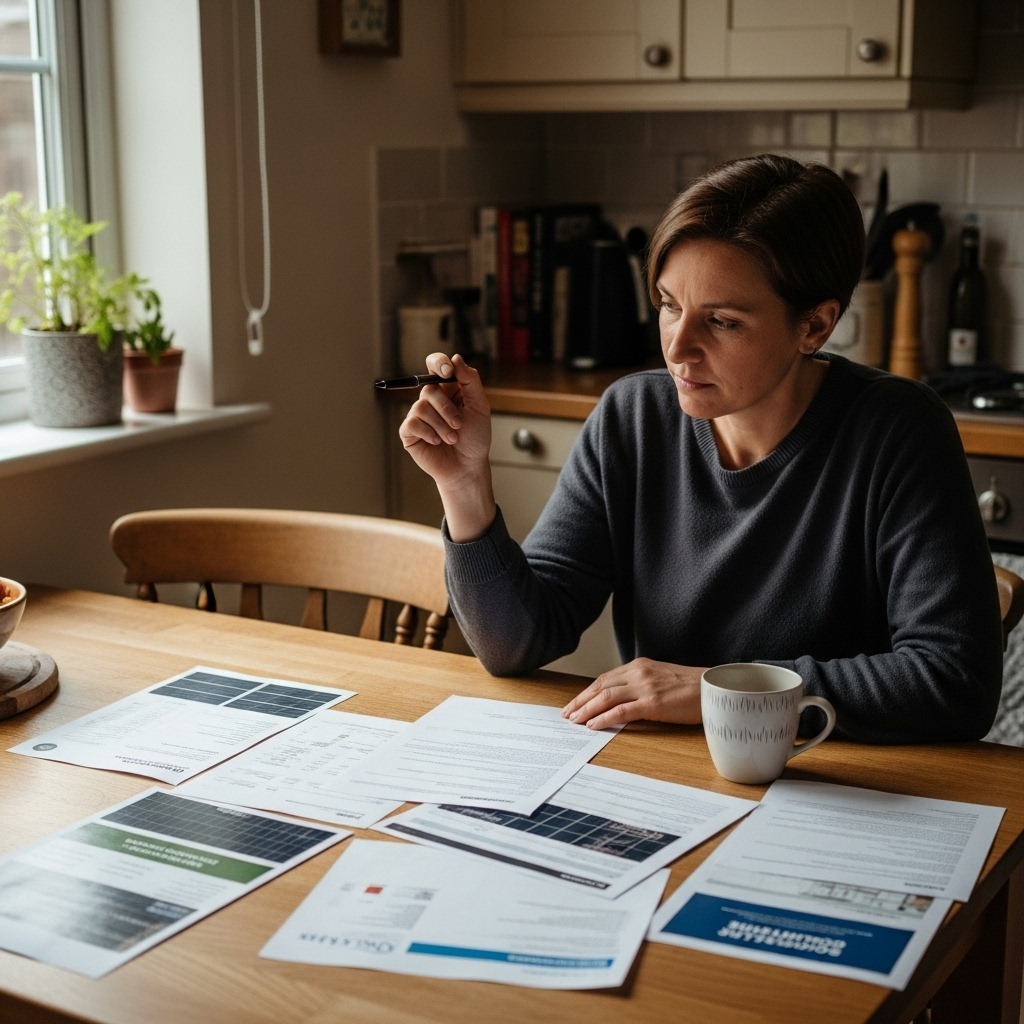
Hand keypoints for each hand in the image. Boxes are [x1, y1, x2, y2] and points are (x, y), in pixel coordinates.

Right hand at [398, 353, 495, 541]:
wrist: (467, 466)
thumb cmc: (475, 438)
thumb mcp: (480, 407)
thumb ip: (470, 381)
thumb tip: (456, 359)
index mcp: (448, 388)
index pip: (436, 364)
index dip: (439, 363)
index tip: (447, 371)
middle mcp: (431, 399)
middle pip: (429, 389)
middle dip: (447, 409)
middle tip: (459, 424)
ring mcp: (418, 415)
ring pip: (421, 407)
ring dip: (441, 425)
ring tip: (452, 438)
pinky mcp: (409, 431)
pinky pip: (413, 423)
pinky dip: (429, 433)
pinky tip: (438, 442)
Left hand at [561, 658, 704, 729]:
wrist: (714, 689)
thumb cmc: (691, 687)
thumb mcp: (660, 678)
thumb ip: (640, 684)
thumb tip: (621, 699)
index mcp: (639, 666)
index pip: (605, 679)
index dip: (587, 692)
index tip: (575, 702)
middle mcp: (638, 673)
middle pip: (600, 686)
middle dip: (580, 700)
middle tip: (566, 713)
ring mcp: (645, 687)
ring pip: (606, 697)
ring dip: (586, 709)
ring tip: (574, 720)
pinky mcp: (653, 703)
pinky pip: (622, 711)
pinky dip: (604, 718)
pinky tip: (593, 724)